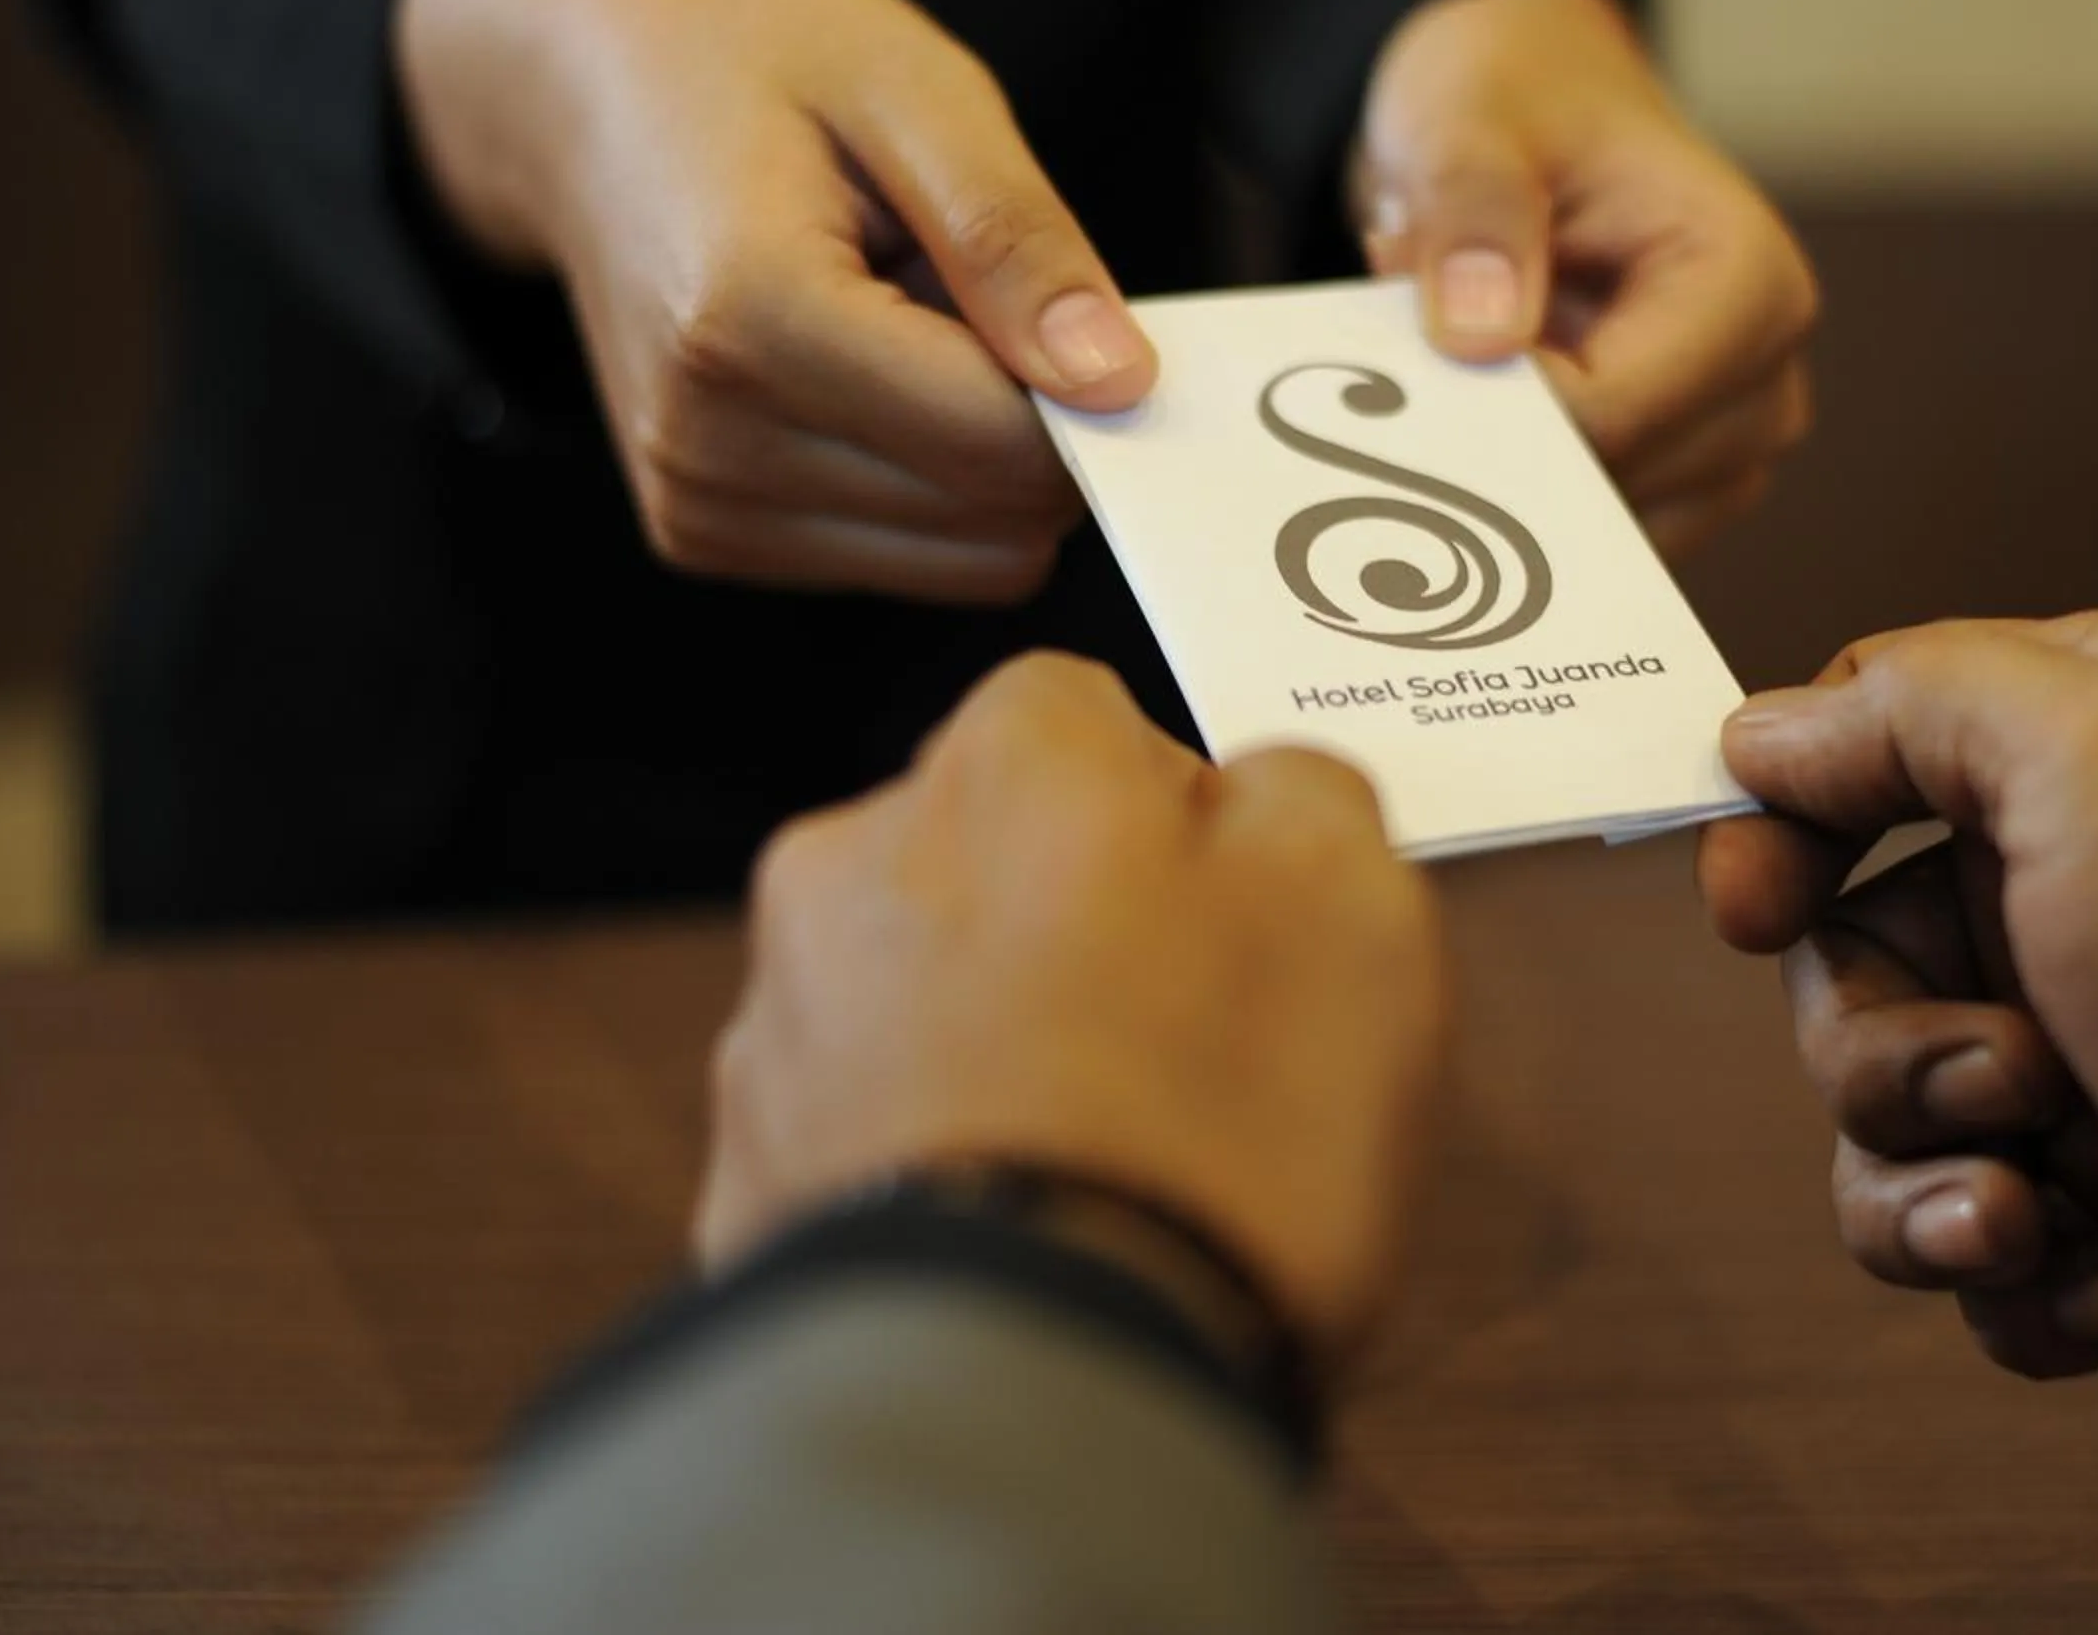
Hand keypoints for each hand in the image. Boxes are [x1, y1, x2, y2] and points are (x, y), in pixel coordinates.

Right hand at [396, 0, 1157, 604]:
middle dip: (1028, 415)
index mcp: (747, 318)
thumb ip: (1015, 240)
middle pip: (993, 522)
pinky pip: (905, 558)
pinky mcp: (706, 536)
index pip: (1003, 446)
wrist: (572, 88)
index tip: (1064, 295)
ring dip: (974, 448)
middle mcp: (705, 440)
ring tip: (899, 319)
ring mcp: (697, 504)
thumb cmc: (738, 56)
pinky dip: (922, 473)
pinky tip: (861, 365)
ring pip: (963, 560)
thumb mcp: (909, 86)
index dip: (1084, 383)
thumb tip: (1118, 382)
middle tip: (960, 291)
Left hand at [694, 655, 1448, 1360]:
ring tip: (1109, 1176)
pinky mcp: (744, 1190)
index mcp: (999, 764)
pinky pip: (866, 1145)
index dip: (1178, 813)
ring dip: (994, 1054)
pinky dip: (935, 1177)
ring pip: (916, 1002)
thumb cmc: (1212, 1125)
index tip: (1242, 919)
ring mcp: (780, 1032)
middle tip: (1192, 1056)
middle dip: (1073, 931)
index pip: (1087, 715)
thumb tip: (1260, 789)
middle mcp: (852, 865)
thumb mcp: (1352, 907)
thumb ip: (1305, 796)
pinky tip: (1022, 1246)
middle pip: (988, 860)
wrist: (1032, 1382)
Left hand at [1355, 0, 1816, 554]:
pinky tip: (1478, 402)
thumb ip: (1474, 212)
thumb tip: (1480, 333)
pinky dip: (1506, 492)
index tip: (1423, 334)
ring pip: (1584, 535)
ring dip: (1495, 462)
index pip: (1611, 415)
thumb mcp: (1474, 117)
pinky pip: (1576, 543)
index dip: (1496, 401)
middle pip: (1604, 487)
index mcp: (1751, 289)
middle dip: (1494, 433)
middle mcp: (1763, 388)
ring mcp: (1724, 455)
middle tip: (1424, 333)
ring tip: (1462, 347)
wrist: (1534, 116)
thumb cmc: (1522, 103)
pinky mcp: (1672, 494)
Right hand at [1697, 609, 2097, 1444]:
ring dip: (1939, 1189)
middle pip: (1858, 964)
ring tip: (2041, 1217)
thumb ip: (1906, 702)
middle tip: (2006, 1083)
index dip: (1783, 836)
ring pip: (1895, 1122)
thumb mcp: (2091, 741)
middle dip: (1892, 1055)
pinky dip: (2035, 1282)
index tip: (1752, 913)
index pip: (1867, 753)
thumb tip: (1759, 735)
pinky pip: (1983, 1242)